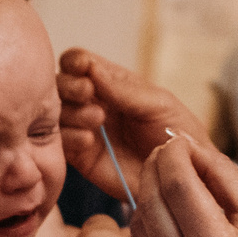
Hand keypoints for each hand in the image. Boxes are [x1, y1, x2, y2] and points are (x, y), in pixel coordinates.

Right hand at [57, 49, 205, 201]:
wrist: (181, 174)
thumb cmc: (177, 134)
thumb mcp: (158, 104)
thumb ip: (124, 89)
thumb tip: (91, 69)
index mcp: (111, 82)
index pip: (80, 62)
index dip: (75, 61)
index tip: (82, 68)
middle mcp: (92, 103)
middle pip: (60, 84)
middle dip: (70, 85)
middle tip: (88, 93)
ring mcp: (84, 129)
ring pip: (56, 113)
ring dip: (72, 112)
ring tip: (98, 120)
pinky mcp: (81, 157)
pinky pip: (61, 143)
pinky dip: (69, 137)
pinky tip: (89, 140)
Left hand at [131, 138, 237, 236]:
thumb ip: (225, 177)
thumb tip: (191, 146)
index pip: (178, 185)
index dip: (173, 153)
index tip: (178, 139)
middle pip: (151, 202)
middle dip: (156, 168)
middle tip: (168, 150)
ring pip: (140, 225)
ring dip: (149, 193)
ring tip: (169, 177)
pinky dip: (152, 222)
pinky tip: (169, 210)